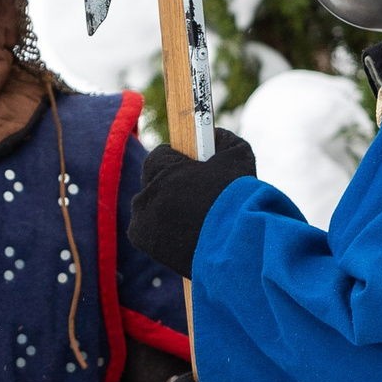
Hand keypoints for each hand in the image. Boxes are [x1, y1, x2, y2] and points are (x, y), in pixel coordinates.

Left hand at [128, 127, 256, 277]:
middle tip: (195, 195)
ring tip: (192, 216)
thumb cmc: (238, 200)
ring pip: (150, 205)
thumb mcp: (238, 156)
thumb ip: (222, 139)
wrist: (237, 247)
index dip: (179, 162)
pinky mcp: (143, 241)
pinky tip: (184, 232)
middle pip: (153, 181)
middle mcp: (147, 194)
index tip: (193, 170)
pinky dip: (161, 229)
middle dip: (171, 185)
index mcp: (163, 170)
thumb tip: (213, 135)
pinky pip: (148, 227)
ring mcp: (142, 219)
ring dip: (165, 208)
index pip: (161, 156)